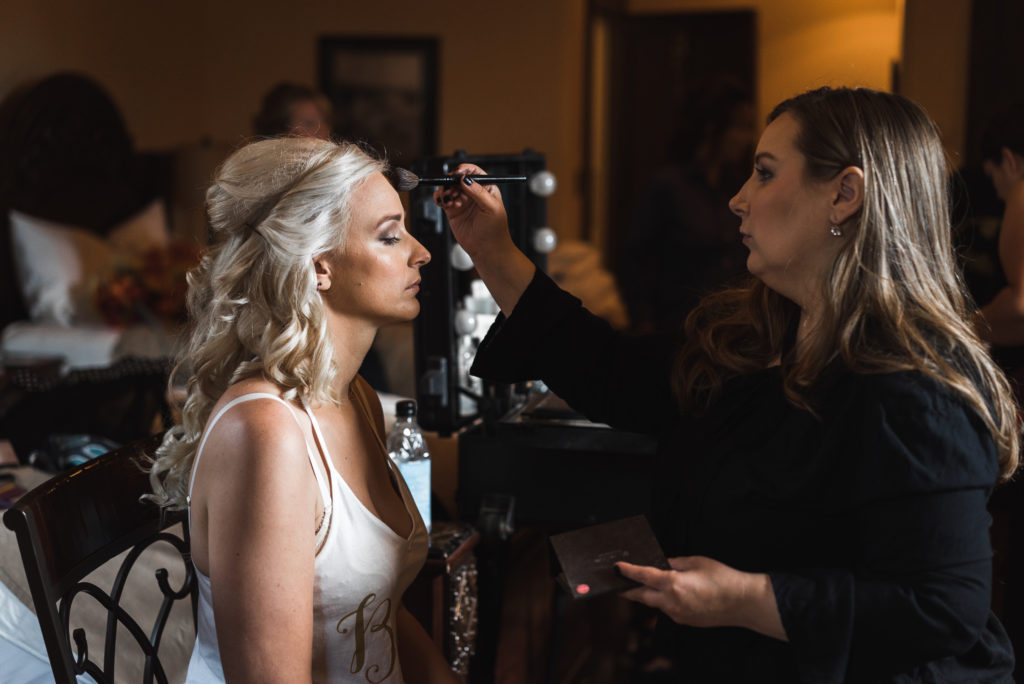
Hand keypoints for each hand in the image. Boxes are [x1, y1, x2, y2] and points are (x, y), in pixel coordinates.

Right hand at [433, 163, 535, 314]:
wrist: (487, 249)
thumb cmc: (495, 230)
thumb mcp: (491, 207)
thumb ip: (478, 192)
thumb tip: (465, 179)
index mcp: (486, 188)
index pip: (474, 172)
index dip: (465, 170)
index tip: (458, 173)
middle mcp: (473, 192)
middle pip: (458, 178)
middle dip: (453, 182)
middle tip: (453, 189)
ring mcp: (462, 201)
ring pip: (448, 187)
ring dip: (447, 191)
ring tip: (452, 201)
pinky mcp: (452, 210)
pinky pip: (442, 199)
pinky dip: (440, 198)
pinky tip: (446, 204)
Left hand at [617, 556, 785, 639]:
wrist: (742, 602)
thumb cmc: (722, 578)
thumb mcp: (697, 562)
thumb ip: (676, 563)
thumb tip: (664, 563)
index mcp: (672, 583)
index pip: (643, 576)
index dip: (628, 571)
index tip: (617, 567)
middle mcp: (671, 602)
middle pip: (642, 596)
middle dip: (631, 589)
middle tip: (622, 582)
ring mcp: (677, 614)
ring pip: (656, 604)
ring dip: (650, 595)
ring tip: (648, 585)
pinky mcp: (685, 621)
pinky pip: (669, 610)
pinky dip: (665, 601)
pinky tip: (673, 594)